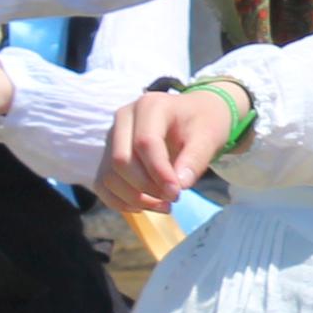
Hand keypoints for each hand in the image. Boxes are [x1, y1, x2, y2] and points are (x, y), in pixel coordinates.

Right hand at [104, 85, 238, 211]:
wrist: (194, 118)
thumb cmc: (202, 124)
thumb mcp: (208, 137)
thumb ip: (195, 160)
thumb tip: (179, 185)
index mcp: (150, 106)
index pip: (145, 142)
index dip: (159, 172)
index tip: (177, 193)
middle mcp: (124, 118)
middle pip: (121, 160)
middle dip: (147, 187)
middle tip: (173, 198)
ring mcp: (112, 138)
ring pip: (109, 176)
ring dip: (135, 198)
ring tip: (164, 205)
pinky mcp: (108, 156)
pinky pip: (104, 185)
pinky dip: (121, 202)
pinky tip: (146, 206)